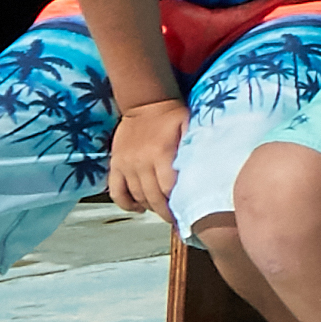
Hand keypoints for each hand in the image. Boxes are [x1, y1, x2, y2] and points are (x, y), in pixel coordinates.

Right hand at [104, 98, 189, 215]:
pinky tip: (138, 207)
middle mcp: (142, 162)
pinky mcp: (116, 164)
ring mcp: (126, 164)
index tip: (187, 214)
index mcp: (162, 154)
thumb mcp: (190, 126)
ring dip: (150, 208)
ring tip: (162, 211)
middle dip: (166, 212)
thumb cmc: (172, 116)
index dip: (177, 205)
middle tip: (176, 219)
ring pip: (136, 196)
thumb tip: (204, 171)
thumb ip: (195, 147)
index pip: (169, 189)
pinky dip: (126, 203)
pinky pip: (116, 191)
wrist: (145, 102)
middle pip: (153, 197)